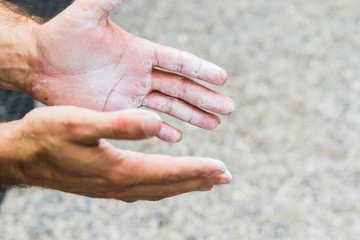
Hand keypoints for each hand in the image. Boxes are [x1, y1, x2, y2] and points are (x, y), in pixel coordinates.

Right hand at [0, 106, 230, 201]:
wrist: (21, 156)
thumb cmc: (46, 136)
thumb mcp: (80, 124)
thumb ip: (119, 124)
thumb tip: (157, 123)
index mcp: (119, 170)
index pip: (170, 172)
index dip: (198, 170)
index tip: (222, 168)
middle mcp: (120, 184)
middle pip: (170, 185)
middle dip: (200, 180)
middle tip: (225, 177)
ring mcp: (113, 189)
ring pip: (159, 190)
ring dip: (185, 184)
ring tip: (206, 181)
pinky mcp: (105, 186)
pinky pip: (144, 189)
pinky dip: (164, 185)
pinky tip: (167, 181)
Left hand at [28, 0, 234, 142]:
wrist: (40, 64)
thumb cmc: (62, 36)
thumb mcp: (89, 12)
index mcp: (141, 52)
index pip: (179, 61)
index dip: (201, 69)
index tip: (222, 78)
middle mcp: (141, 75)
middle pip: (181, 87)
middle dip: (205, 98)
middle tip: (228, 108)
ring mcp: (132, 96)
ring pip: (170, 107)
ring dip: (192, 116)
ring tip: (214, 124)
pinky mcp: (118, 113)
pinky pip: (146, 123)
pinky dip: (162, 130)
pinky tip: (178, 136)